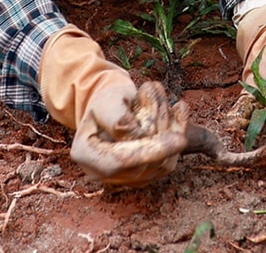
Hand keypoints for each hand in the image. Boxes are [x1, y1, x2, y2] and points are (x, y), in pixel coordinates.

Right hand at [73, 79, 190, 187]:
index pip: (120, 161)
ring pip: (161, 164)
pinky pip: (169, 162)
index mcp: (86, 154)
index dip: (150, 152)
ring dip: (169, 125)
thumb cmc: (107, 100)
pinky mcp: (144, 177)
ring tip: (161, 93)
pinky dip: (178, 134)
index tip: (180, 139)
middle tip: (156, 87)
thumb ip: (115, 116)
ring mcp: (124, 179)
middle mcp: (103, 174)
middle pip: (144, 162)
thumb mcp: (105, 99)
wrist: (114, 106)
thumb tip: (132, 133)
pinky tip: (179, 109)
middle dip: (159, 124)